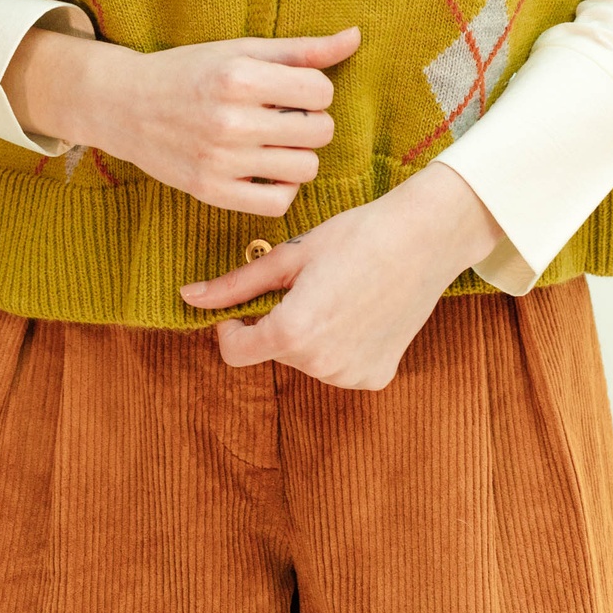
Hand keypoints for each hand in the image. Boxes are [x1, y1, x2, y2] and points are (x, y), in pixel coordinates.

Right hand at [3, 21, 361, 216]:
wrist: (126, 105)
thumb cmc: (190, 71)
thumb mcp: (241, 50)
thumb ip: (301, 49)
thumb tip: (355, 37)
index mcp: (239, 76)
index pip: (320, 91)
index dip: (313, 90)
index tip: (291, 90)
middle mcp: (230, 119)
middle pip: (319, 131)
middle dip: (309, 121)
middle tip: (283, 115)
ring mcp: (220, 160)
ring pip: (304, 168)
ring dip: (298, 155)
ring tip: (274, 141)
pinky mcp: (211, 192)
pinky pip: (277, 201)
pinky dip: (280, 186)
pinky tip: (264, 168)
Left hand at [178, 161, 503, 388]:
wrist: (424, 238)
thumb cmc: (356, 236)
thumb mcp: (290, 255)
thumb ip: (236, 284)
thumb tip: (188, 297)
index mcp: (294, 332)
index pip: (235, 351)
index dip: (231, 327)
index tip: (245, 305)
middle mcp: (321, 365)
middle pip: (275, 350)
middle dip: (279, 321)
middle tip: (310, 281)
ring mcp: (351, 375)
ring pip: (307, 359)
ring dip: (309, 334)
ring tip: (339, 292)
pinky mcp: (376, 377)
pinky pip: (339, 367)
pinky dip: (340, 345)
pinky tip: (361, 310)